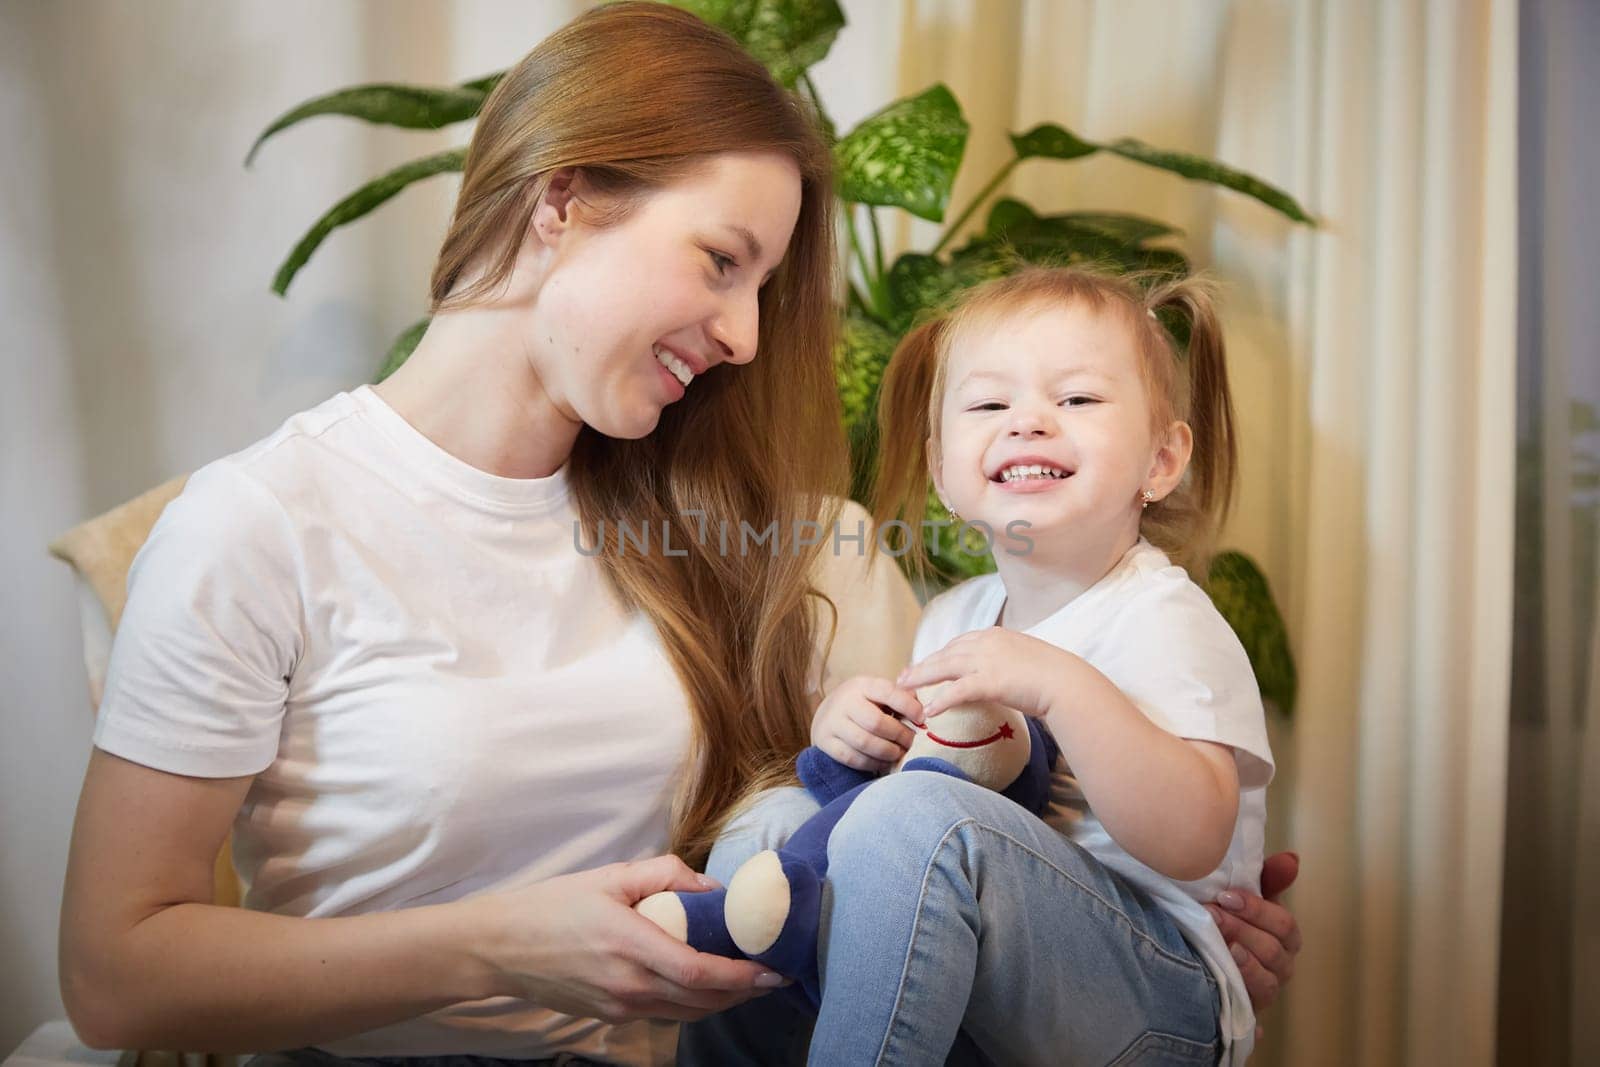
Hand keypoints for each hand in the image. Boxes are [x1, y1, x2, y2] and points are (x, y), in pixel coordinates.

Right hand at [471, 856, 785, 1022]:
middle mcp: (629, 987)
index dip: (742, 977)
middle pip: (703, 1002)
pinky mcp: (611, 1016)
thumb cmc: (553, 905)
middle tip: (772, 973)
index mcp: (631, 947)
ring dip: (722, 1001)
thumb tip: (712, 887)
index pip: (700, 973)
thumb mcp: (610, 875)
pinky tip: (704, 983)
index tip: (774, 970)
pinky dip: (693, 1003)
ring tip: (747, 979)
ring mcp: (620, 1007)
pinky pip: (664, 1013)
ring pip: (687, 1014)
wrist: (499, 947)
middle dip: (744, 991)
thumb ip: (666, 874)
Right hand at [810, 675, 924, 772]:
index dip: (908, 706)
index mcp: (861, 685)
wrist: (827, 714)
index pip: (887, 692)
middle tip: (910, 740)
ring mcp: (832, 723)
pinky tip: (884, 761)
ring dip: (888, 752)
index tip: (921, 718)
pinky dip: (873, 763)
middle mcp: (844, 702)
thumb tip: (921, 713)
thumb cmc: (862, 704)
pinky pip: (853, 759)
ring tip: (899, 752)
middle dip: (899, 735)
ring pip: (865, 743)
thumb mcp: (878, 694)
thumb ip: (900, 698)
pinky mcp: (826, 743)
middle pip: (876, 722)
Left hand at [895, 627, 1075, 718]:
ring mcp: (987, 661)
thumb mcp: (1025, 658)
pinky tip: (929, 711)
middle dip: (922, 665)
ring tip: (903, 689)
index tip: (925, 662)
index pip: (958, 643)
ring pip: (944, 668)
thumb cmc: (1053, 674)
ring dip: (920, 678)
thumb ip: (1007, 660)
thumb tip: (1000, 671)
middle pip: (945, 653)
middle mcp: (987, 643)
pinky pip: (957, 691)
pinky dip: (941, 700)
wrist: (1067, 682)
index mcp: (995, 635)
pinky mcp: (990, 681)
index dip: (939, 654)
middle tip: (902, 676)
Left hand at [1205, 851, 1300, 1022]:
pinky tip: (1227, 967)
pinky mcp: (1252, 1006)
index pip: (1283, 923)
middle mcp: (1282, 962)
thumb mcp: (1244, 899)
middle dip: (1241, 928)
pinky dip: (1244, 980)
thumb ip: (1268, 879)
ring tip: (1219, 941)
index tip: (1225, 895)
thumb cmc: (1231, 922)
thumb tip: (1292, 859)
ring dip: (1242, 956)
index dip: (1256, 909)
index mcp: (1284, 935)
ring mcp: (1269, 986)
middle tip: (1212, 914)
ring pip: (1267, 974)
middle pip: (1272, 947)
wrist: (1204, 963)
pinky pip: (1256, 998)